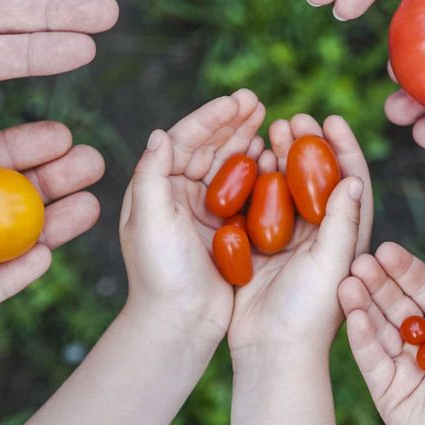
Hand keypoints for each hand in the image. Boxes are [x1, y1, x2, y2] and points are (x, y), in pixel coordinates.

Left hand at [119, 89, 266, 342]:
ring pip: (228, 165)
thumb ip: (151, 175)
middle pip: (208, 146)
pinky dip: (258, 171)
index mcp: (155, 186)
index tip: (238, 100)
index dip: (211, 117)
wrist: (178, 323)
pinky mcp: (224, 229)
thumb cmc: (160, 274)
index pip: (184, 140)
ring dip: (247, 141)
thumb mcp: (150, 221)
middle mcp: (176, 193)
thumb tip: (160, 133)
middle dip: (233, 122)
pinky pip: (244, 191)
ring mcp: (202, 210)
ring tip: (270, 123)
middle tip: (259, 102)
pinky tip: (275, 158)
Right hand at [227, 115, 371, 358]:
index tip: (330, 118)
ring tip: (270, 130)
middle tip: (292, 118)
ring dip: (281, 156)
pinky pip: (259, 204)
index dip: (344, 147)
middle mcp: (323, 234)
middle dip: (307, 144)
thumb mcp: (330, 266)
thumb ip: (341, 224)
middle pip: (317, 176)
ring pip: (287, 185)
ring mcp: (291, 239)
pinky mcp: (262, 246)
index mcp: (348, 237)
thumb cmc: (309, 316)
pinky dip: (255, 179)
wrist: (270, 351)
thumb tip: (353, 179)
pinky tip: (247, 159)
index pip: (352, 181)